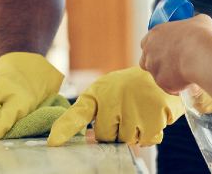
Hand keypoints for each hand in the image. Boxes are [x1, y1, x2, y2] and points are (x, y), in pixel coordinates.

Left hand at [47, 67, 182, 146]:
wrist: (158, 68)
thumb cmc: (124, 87)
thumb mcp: (100, 92)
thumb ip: (83, 114)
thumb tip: (60, 140)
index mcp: (97, 94)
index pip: (79, 113)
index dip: (65, 129)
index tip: (53, 142)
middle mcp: (115, 99)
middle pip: (108, 138)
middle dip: (117, 131)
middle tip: (125, 112)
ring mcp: (136, 107)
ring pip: (130, 141)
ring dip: (136, 133)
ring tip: (140, 112)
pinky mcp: (157, 113)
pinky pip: (150, 139)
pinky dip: (152, 133)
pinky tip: (153, 115)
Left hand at [140, 14, 211, 93]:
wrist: (200, 54)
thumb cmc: (199, 35)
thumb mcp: (199, 21)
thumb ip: (192, 25)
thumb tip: (198, 28)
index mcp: (155, 34)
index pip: (146, 42)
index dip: (157, 47)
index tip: (168, 50)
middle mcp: (149, 51)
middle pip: (146, 60)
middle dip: (157, 64)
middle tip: (173, 64)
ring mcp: (153, 67)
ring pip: (157, 75)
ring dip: (168, 75)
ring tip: (185, 74)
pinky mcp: (161, 81)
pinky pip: (168, 86)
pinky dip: (177, 86)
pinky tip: (189, 83)